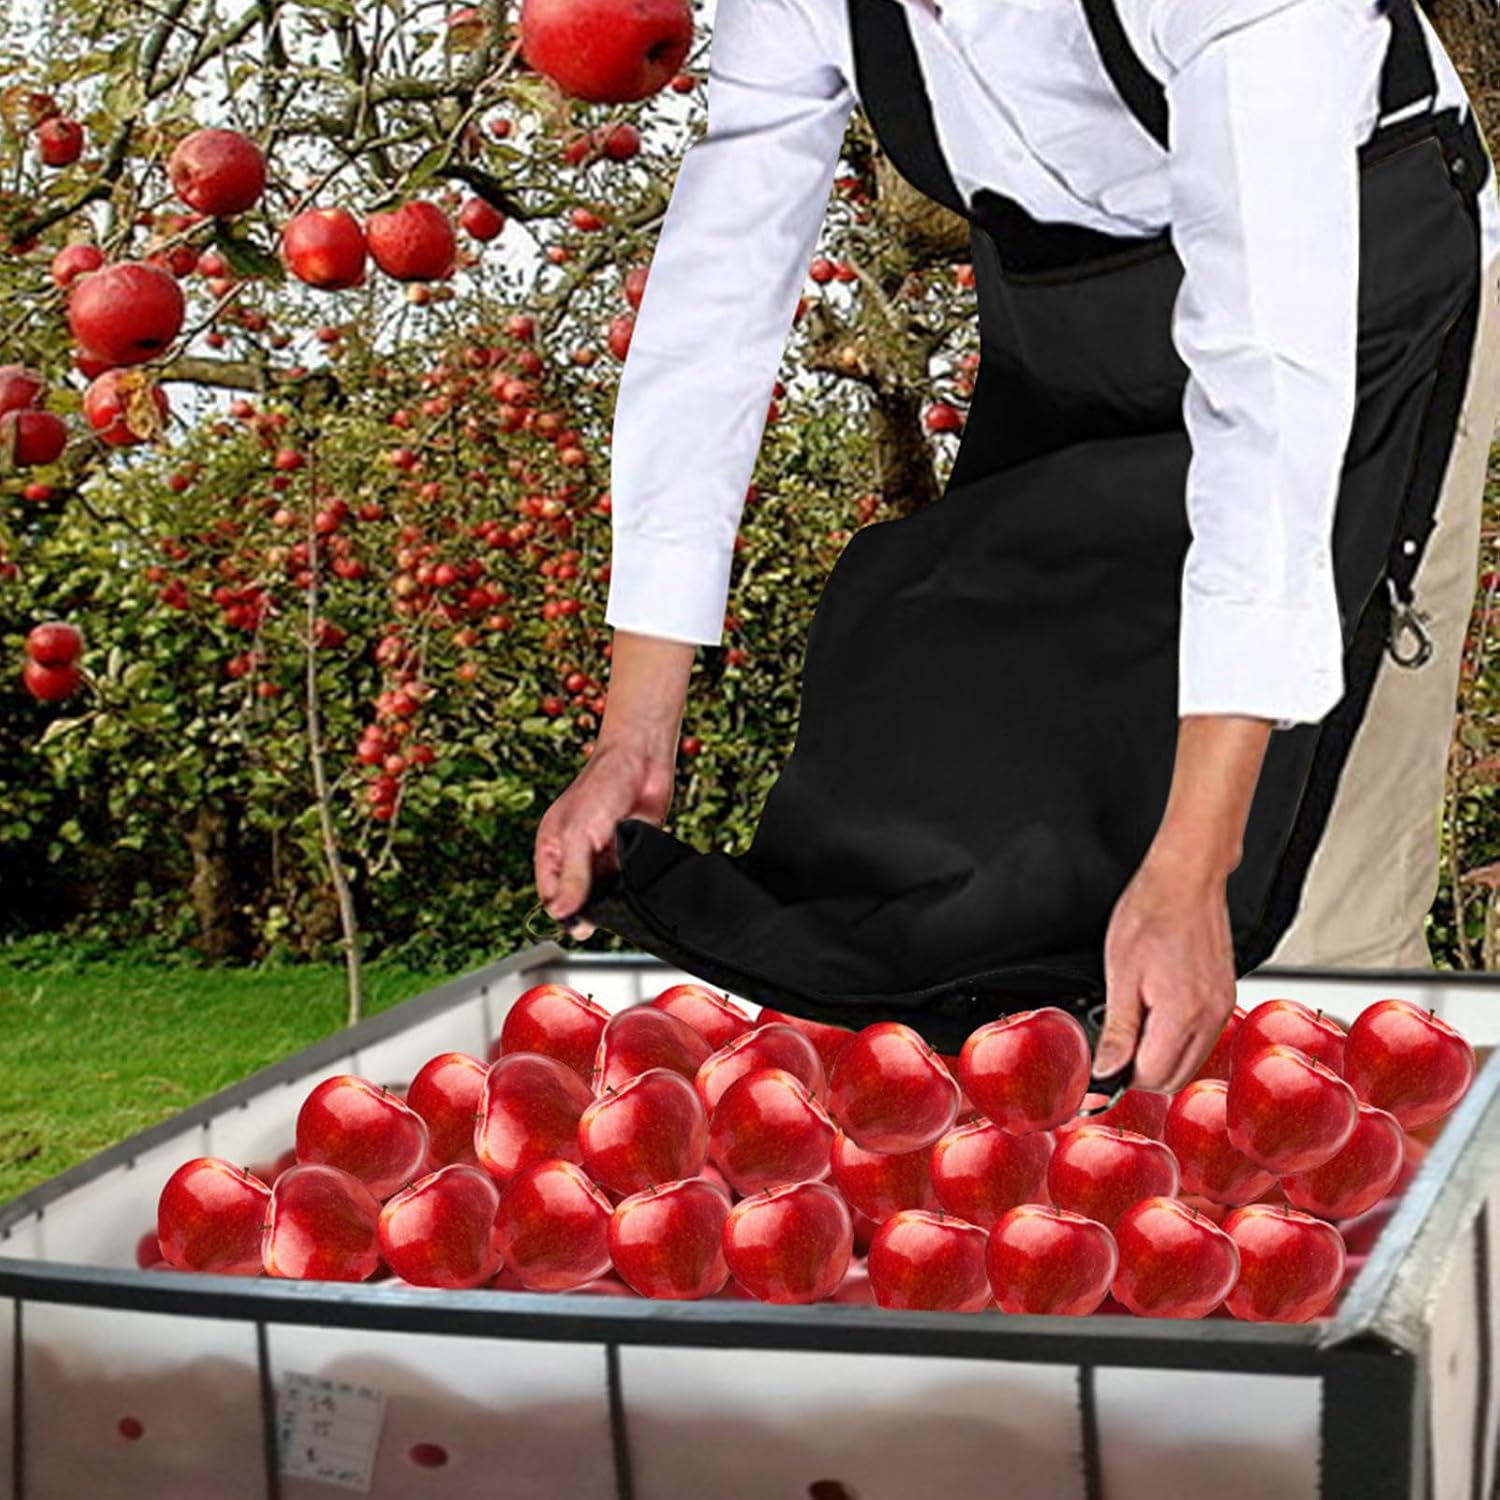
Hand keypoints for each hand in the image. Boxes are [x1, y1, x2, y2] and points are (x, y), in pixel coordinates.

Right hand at [533, 733, 675, 938]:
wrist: (644, 761)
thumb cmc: (603, 784)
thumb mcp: (579, 834)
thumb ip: (572, 875)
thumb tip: (560, 913)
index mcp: (552, 850)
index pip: (550, 896)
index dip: (563, 912)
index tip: (579, 924)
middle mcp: (576, 858)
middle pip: (578, 899)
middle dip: (589, 908)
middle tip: (602, 914)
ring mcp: (603, 859)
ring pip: (605, 895)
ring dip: (613, 898)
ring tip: (619, 891)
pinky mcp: (629, 857)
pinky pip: (629, 884)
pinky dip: (633, 887)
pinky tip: (636, 883)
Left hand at [1092, 848, 1237, 1090]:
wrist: (1186, 880)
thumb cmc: (1151, 914)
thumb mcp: (1121, 974)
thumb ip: (1118, 1030)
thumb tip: (1107, 1069)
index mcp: (1182, 1014)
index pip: (1153, 1076)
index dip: (1123, 1075)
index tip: (1106, 1061)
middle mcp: (1211, 1016)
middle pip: (1176, 1077)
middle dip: (1143, 1072)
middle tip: (1117, 1047)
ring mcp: (1223, 1007)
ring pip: (1193, 1061)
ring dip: (1163, 1057)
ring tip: (1137, 1027)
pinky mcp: (1227, 996)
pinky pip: (1205, 1037)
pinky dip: (1181, 1039)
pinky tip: (1160, 1015)